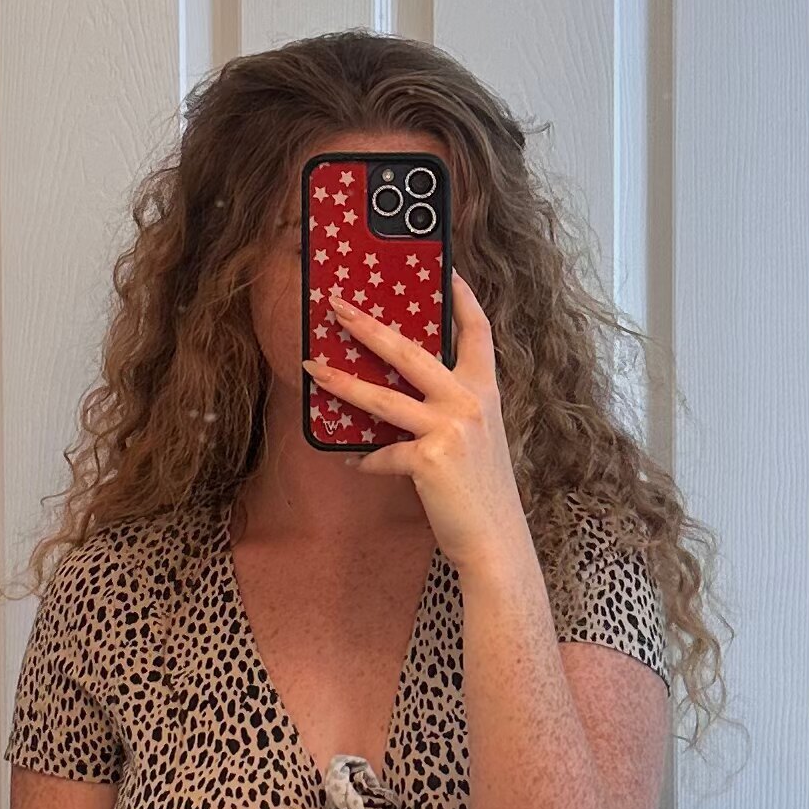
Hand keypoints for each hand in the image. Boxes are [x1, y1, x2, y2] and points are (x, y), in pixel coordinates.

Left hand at [309, 271, 535, 578]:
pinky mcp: (430, 457)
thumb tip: (400, 390)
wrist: (496, 541)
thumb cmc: (481, 491)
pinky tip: (357, 464)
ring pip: (381, 397)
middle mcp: (471, 401)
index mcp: (486, 391)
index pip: (478, 330)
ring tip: (311, 367)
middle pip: (410, 349)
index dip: (462, 296)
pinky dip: (367, 460)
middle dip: (368, 325)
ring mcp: (451, 427)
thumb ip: (450, 408)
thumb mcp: (476, 438)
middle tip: (337, 305)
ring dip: (341, 381)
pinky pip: (381, 453)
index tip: (446, 268)